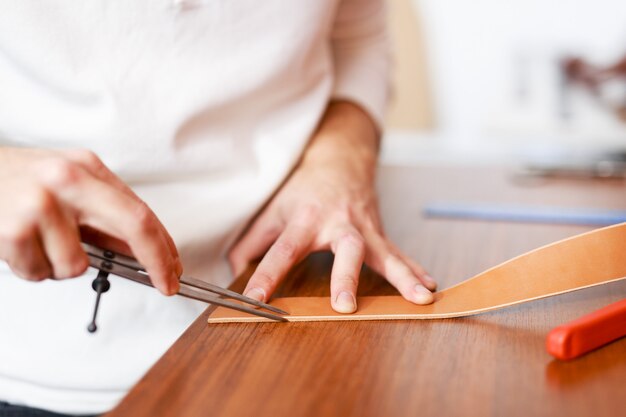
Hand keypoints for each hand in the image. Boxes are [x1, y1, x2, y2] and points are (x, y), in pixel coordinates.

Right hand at [0, 148, 180, 293]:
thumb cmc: (15, 185)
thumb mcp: (66, 190)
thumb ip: (102, 219)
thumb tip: (141, 252)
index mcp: (86, 168)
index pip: (140, 211)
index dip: (164, 246)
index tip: (174, 269)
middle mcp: (68, 179)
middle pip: (133, 224)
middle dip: (156, 261)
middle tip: (165, 283)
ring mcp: (41, 202)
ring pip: (78, 264)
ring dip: (61, 267)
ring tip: (39, 247)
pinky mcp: (14, 228)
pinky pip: (41, 272)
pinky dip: (33, 270)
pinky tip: (19, 248)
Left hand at [229, 102, 435, 312]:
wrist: (339, 160)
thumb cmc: (302, 189)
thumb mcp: (271, 210)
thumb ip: (251, 243)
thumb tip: (233, 272)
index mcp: (304, 219)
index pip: (281, 249)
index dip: (267, 273)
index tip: (255, 298)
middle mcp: (337, 224)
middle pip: (344, 250)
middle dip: (346, 278)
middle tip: (345, 306)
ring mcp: (363, 228)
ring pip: (384, 253)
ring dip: (402, 276)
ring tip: (419, 298)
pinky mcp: (379, 233)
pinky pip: (398, 253)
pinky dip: (414, 270)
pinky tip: (427, 288)